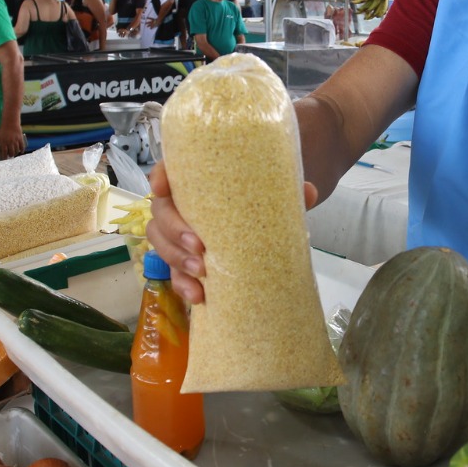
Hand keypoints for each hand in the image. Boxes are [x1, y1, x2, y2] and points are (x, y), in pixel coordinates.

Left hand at [0, 122, 26, 158]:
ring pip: (16, 150)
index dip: (4, 156)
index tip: (4, 158)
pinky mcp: (20, 138)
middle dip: (10, 155)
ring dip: (15, 153)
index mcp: (3, 141)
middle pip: (11, 152)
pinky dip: (22, 150)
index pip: (4, 151)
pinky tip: (21, 151)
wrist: (10, 122)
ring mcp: (15, 140)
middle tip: (10, 156)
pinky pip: (22, 146)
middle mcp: (9, 142)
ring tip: (14, 154)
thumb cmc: (3, 129)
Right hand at [146, 162, 317, 305]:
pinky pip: (174, 273)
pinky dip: (182, 285)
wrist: (265, 223)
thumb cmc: (259, 197)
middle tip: (199, 246)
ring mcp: (179, 234)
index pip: (167, 171)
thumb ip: (287, 190)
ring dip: (176, 259)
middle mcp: (180, 205)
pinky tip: (198, 296)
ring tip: (201, 273)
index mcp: (194, 180)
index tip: (163, 187)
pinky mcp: (185, 261)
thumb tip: (308, 192)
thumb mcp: (273, 191)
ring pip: (161, 243)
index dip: (159, 177)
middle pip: (160, 212)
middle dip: (175, 230)